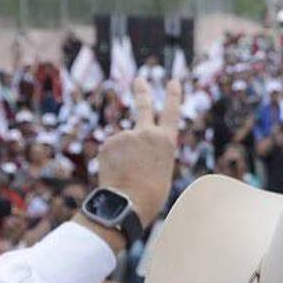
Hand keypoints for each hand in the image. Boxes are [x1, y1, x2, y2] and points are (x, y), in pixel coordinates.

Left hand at [96, 78, 181, 227]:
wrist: (128, 202)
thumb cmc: (150, 195)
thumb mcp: (161, 170)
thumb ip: (151, 152)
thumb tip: (132, 148)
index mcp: (167, 141)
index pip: (172, 112)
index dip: (173, 95)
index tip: (173, 81)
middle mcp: (148, 133)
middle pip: (144, 105)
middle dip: (142, 91)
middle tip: (139, 79)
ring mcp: (126, 135)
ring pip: (123, 142)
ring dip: (122, 156)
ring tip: (126, 174)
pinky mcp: (109, 142)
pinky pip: (110, 150)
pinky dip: (111, 161)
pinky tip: (115, 173)